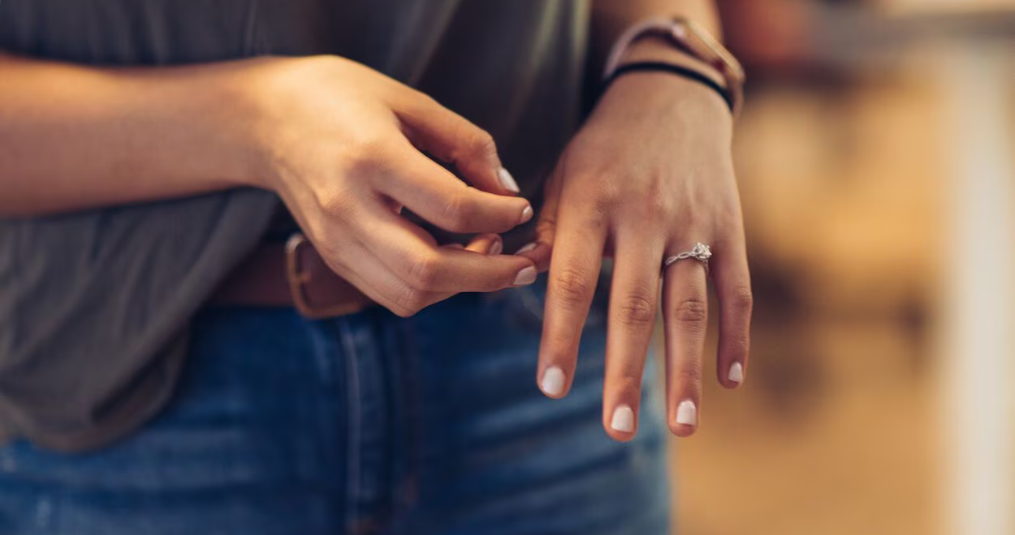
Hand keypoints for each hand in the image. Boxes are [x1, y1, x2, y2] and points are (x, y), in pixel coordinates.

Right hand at [226, 56, 537, 315]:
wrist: (265, 120)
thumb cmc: (343, 99)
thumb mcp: (409, 101)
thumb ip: (466, 144)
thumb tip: (508, 192)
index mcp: (371, 158)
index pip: (452, 208)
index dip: (501, 215)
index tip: (522, 207)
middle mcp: (348, 208)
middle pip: (429, 269)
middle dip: (490, 275)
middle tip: (523, 263)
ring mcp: (335, 241)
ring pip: (411, 294)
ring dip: (462, 287)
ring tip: (488, 255)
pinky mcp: (333, 258)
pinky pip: (392, 295)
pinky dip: (433, 290)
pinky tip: (454, 262)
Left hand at [521, 72, 752, 439]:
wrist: (670, 97)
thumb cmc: (601, 149)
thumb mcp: (561, 176)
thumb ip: (541, 232)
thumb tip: (507, 279)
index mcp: (591, 204)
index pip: (571, 281)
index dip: (561, 336)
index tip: (552, 387)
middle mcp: (643, 216)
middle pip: (634, 306)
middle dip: (627, 372)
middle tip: (616, 428)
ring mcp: (692, 224)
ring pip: (690, 307)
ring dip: (687, 369)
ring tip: (683, 426)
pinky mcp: (730, 227)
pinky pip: (736, 288)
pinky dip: (737, 335)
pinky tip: (730, 380)